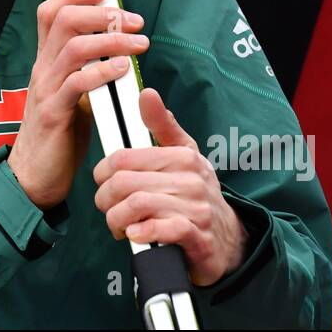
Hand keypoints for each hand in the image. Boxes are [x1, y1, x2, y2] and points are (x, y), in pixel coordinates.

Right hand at [8, 0, 148, 210]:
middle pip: (63, 20)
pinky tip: (123, 71)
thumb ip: (88, 72)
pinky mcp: (54, 114)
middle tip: (133, 20)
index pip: (49, 12)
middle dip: (102, 13)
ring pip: (74, 48)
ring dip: (111, 40)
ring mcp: (46, 90)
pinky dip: (103, 72)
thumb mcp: (72, 95)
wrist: (34, 177)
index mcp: (46, 62)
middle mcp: (42, 70)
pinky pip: (77, 84)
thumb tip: (119, 52)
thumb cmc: (58, 136)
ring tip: (138, 44)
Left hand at [93, 88, 248, 286]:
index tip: (102, 182)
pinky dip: (141, 233)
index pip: (124, 158)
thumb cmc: (197, 192)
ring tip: (118, 224)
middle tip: (107, 208)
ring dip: (117, 219)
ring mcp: (196, 209)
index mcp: (182, 156)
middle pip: (124, 183)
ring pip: (137, 206)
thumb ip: (162, 125)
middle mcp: (191, 180)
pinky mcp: (197, 238)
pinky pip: (161, 230)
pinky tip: (135, 235)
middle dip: (105, 200)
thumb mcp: (184, 154)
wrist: (229, 237)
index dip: (103, 171)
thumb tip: (147, 93)